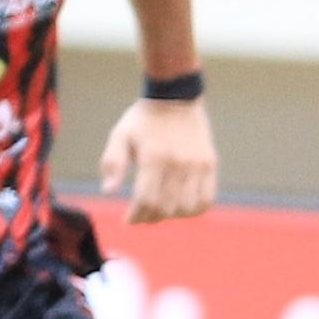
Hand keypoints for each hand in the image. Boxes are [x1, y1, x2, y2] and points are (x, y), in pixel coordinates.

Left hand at [96, 98, 216, 223]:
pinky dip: (194, 209)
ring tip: (159, 211)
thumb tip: (108, 191)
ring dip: (171, 215)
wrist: (175, 99)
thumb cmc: (142, 120)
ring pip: (187, 207)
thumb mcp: (119, 136)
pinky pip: (207, 198)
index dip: (136, 216)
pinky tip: (180, 207)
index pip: (146, 200)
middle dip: (150, 218)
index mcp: (154, 157)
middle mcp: (178, 163)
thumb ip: (113, 163)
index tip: (128, 220)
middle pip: (166, 207)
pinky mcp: (210, 164)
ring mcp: (197, 165)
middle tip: (141, 217)